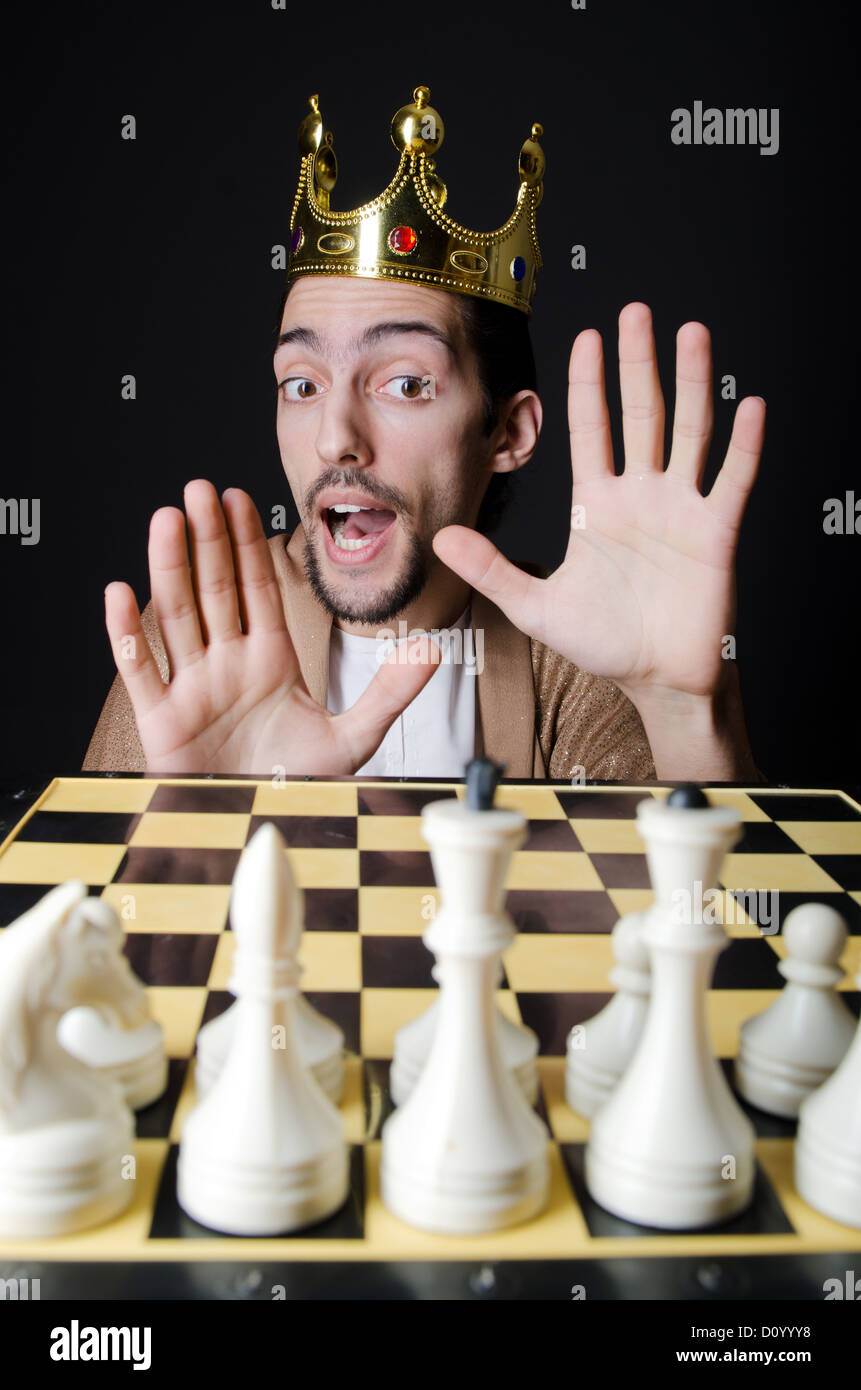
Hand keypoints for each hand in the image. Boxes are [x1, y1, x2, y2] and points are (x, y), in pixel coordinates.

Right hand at [104, 481, 438, 773]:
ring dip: (170, 568)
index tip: (240, 498)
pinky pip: (141, 670)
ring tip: (166, 519)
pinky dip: (127, 634)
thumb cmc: (299, 786)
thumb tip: (432, 648)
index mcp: (270, 660)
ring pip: (177, 616)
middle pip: (214, 589)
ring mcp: (193, 689)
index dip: (247, 543)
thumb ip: (390, 692)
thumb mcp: (354, 738)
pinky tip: (120, 593)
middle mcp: (228, 665)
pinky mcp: (163, 721)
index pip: (256, 588)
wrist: (264, 830)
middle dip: (207, 539)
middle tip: (199, 489)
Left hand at [433, 303, 763, 709]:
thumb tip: (441, 539)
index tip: (588, 336)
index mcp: (597, 504)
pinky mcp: (716, 533)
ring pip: (689, 432)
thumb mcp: (536, 606)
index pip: (592, 429)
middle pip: (642, 414)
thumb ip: (491, 570)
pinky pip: (733, 480)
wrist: (655, 679)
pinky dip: (744, 445)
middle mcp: (640, 495)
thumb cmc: (603, 642)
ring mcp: (681, 509)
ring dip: (693, 383)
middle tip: (637, 312)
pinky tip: (749, 406)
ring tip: (692, 334)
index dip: (590, 384)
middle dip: (639, 363)